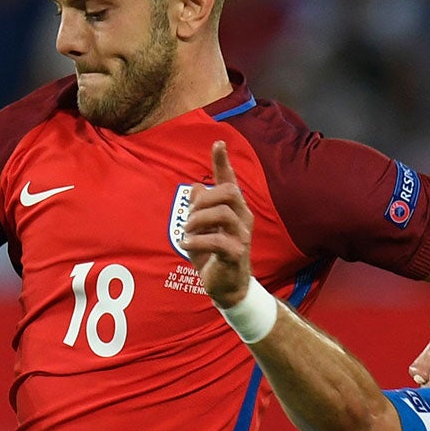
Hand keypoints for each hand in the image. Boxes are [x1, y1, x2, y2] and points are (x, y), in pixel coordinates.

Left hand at [183, 141, 254, 305]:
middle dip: (205, 199)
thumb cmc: (212, 257)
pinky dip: (198, 241)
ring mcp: (242, 236)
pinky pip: (218, 241)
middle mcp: (242, 219)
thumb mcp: (201, 231)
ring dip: (199, 220)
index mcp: (234, 210)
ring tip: (187, 232)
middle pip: (230, 192)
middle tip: (189, 216)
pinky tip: (187, 244)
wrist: (226, 288)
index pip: (230, 181)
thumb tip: (194, 186)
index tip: (218, 142)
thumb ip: (199, 209)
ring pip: (224, 213)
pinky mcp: (236, 254)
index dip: (223, 162)